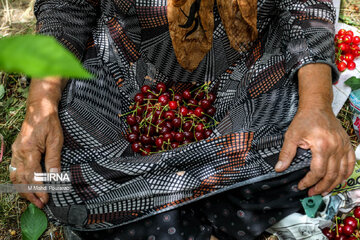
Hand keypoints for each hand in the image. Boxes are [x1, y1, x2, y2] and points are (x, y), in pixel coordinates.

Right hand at [10, 77, 65, 207]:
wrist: (38, 109)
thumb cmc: (49, 123)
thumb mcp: (56, 140)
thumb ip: (54, 159)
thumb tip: (54, 176)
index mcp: (29, 150)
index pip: (32, 176)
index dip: (39, 189)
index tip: (46, 199)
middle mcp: (19, 153)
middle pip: (21, 179)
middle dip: (31, 194)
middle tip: (40, 204)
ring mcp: (15, 152)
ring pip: (15, 176)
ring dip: (23, 189)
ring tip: (33, 199)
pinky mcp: (16, 150)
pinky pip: (13, 169)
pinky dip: (18, 181)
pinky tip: (24, 186)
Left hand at [276, 106, 355, 195]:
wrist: (318, 107)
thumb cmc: (305, 120)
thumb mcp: (291, 135)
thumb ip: (286, 153)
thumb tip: (279, 168)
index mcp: (322, 145)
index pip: (317, 171)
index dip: (309, 181)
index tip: (301, 186)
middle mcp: (336, 147)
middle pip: (331, 174)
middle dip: (321, 187)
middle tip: (312, 193)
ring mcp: (344, 146)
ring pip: (342, 172)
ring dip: (333, 184)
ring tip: (324, 191)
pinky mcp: (347, 145)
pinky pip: (351, 163)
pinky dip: (346, 174)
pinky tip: (339, 180)